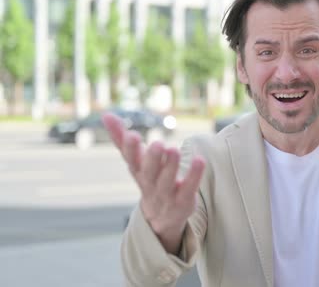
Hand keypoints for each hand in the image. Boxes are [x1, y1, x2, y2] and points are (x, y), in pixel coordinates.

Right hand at [102, 112, 204, 253]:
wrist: (160, 217)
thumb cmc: (147, 178)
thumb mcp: (135, 160)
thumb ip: (121, 138)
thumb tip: (106, 114)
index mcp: (138, 171)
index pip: (131, 160)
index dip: (130, 150)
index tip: (132, 135)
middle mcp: (150, 183)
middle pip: (149, 173)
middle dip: (153, 159)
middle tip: (158, 144)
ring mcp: (167, 194)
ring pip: (167, 181)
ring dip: (171, 166)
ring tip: (174, 149)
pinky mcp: (183, 200)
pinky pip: (188, 189)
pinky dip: (194, 176)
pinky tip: (199, 160)